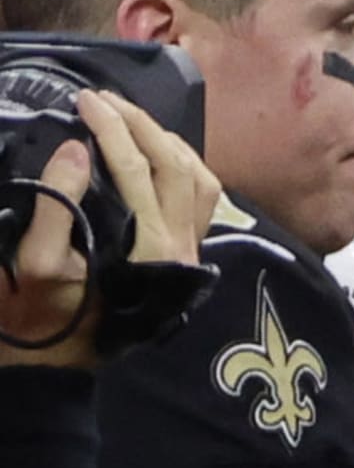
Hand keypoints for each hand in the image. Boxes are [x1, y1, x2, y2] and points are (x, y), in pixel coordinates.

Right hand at [0, 90, 219, 366]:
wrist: (60, 368)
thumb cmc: (41, 317)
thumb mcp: (35, 263)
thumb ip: (57, 204)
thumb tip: (78, 149)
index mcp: (147, 247)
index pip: (136, 169)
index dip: (110, 128)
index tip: (85, 100)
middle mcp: (179, 244)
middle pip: (174, 164)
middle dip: (141, 124)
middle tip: (105, 99)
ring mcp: (189, 249)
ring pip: (199, 177)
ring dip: (168, 141)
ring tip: (132, 118)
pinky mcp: (185, 252)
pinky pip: (204, 196)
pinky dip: (187, 165)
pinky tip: (161, 152)